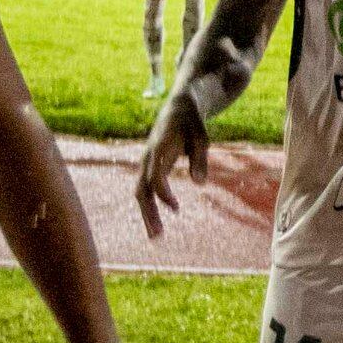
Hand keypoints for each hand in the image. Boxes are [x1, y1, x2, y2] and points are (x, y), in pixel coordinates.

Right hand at [132, 93, 211, 237]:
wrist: (178, 107)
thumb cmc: (192, 123)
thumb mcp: (202, 138)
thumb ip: (200, 159)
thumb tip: (200, 184)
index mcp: (160, 149)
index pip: (156, 177)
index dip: (164, 193)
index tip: (177, 209)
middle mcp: (148, 157)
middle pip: (142, 189)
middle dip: (149, 212)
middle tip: (157, 235)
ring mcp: (146, 162)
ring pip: (141, 191)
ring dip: (147, 214)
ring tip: (156, 236)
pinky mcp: (149, 166)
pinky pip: (145, 189)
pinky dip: (149, 205)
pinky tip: (157, 221)